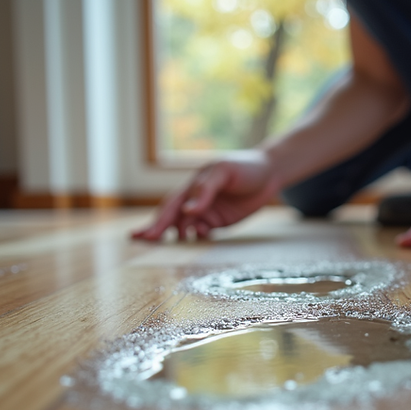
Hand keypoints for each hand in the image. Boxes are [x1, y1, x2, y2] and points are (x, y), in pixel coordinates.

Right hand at [131, 154, 281, 241]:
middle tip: (140, 241)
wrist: (270, 173)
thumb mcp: (224, 172)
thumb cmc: (245, 167)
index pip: (171, 206)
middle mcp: (195, 199)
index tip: (144, 234)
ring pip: (185, 227)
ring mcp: (206, 211)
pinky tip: (200, 236)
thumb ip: (205, 190)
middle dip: (156, 230)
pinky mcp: (218, 221)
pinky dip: (197, 237)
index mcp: (193, 185)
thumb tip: (187, 211)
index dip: (157, 221)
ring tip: (185, 239)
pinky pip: (201, 232)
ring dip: (180, 236)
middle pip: (171, 218)